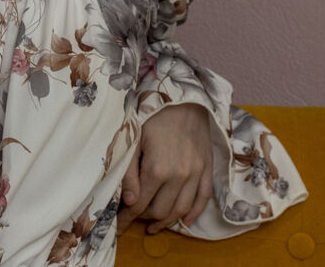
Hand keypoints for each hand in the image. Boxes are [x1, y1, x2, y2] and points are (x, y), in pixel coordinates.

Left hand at [116, 103, 212, 234]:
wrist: (183, 99)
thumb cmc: (152, 116)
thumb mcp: (133, 140)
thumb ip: (129, 173)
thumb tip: (129, 202)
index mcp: (157, 168)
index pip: (139, 204)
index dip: (126, 218)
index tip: (117, 226)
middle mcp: (179, 176)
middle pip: (160, 211)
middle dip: (144, 219)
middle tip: (132, 219)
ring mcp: (196, 174)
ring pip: (181, 210)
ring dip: (167, 221)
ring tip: (153, 226)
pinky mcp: (207, 169)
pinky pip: (203, 199)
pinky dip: (194, 213)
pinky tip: (185, 221)